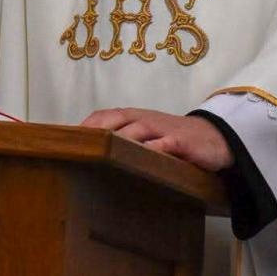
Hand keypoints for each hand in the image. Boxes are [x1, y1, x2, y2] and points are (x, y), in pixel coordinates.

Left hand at [80, 108, 231, 171]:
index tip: (65, 141)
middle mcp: (143, 119)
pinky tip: (140, 159)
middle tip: (77, 148)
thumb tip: (89, 154)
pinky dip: (152, 150)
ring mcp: (161, 129)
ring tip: (101, 154)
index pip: (102, 116)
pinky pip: (164, 144)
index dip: (84, 126)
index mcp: (132, 117)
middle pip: (114, 120)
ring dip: (118, 140)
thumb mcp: (145, 135)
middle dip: (94, 131)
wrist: (211, 136)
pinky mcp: (179, 142)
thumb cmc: (171, 138)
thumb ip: (121, 139)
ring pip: (136, 131)